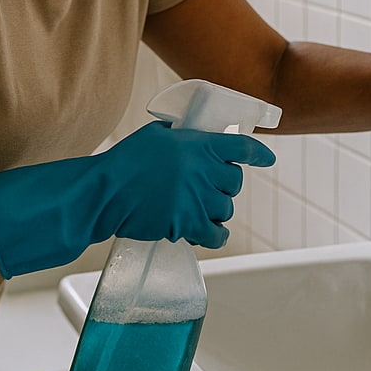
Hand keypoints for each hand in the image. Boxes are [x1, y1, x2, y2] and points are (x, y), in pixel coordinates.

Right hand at [0, 121, 274, 277]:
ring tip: (196, 209)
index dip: (258, 153)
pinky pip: (217, 234)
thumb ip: (181, 136)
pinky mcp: (187, 224)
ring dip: (215, 211)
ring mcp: (197, 199)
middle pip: (234, 182)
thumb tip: (191, 139)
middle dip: (224, 186)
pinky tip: (208, 232)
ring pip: (226, 209)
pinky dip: (215, 235)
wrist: (103, 193)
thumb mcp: (155, 136)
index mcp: (197, 145)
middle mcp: (202, 171)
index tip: (268, 159)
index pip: (240, 147)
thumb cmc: (123, 163)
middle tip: (206, 189)